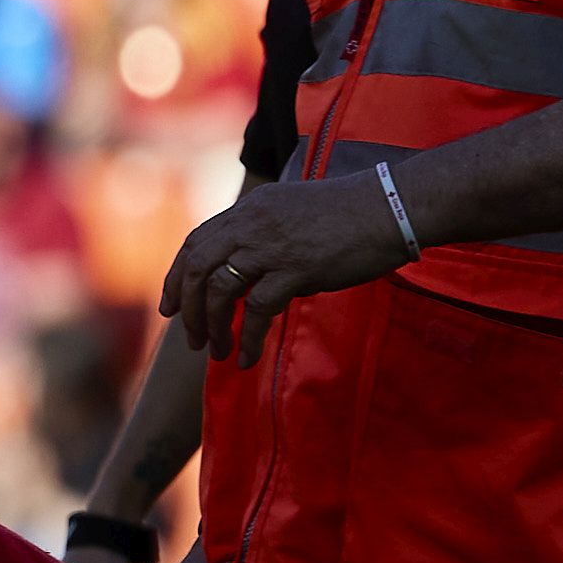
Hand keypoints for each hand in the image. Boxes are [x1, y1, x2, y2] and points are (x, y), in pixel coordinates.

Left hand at [161, 174, 409, 363]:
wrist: (393, 205)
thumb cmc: (353, 215)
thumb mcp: (294, 214)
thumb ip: (266, 240)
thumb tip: (255, 284)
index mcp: (249, 210)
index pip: (196, 242)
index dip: (176, 276)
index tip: (170, 305)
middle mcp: (251, 224)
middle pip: (196, 267)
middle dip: (186, 307)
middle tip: (191, 338)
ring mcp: (271, 245)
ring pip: (219, 290)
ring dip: (212, 326)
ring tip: (217, 352)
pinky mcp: (296, 268)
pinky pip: (256, 310)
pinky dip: (246, 337)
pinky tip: (247, 357)